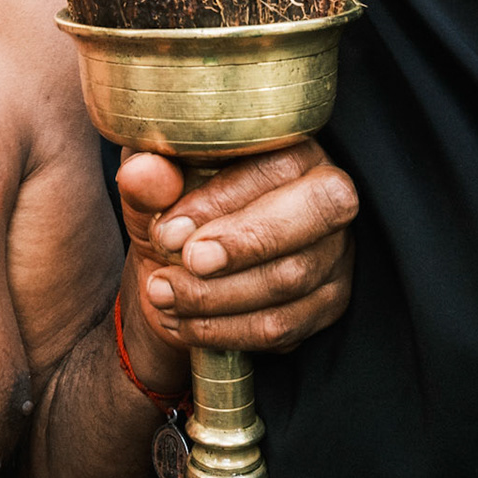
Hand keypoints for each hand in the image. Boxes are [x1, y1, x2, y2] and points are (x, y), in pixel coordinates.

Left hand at [116, 141, 355, 385]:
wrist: (178, 270)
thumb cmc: (174, 212)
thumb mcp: (151, 191)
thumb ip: (147, 178)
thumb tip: (143, 172)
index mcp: (289, 146)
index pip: (274, 166)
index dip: (223, 200)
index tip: (170, 231)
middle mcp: (326, 193)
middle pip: (315, 213)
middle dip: (244, 243)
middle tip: (186, 262)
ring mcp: (335, 251)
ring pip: (293, 278)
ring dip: (218, 296)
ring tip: (163, 294)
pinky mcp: (328, 301)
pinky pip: (285, 326)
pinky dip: (227, 331)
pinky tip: (184, 322)